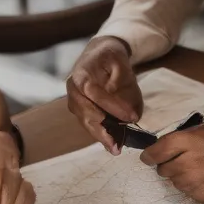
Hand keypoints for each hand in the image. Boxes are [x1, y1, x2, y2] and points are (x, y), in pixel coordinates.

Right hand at [66, 36, 143, 154]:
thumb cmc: (110, 57)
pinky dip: (100, 134)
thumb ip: (123, 82)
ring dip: (101, 136)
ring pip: (86, 122)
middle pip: (86, 113)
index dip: (112, 106)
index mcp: (81, 75)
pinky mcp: (78, 109)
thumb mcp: (120, 61)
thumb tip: (129, 110)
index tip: (131, 117)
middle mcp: (73, 89)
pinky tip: (112, 144)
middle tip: (119, 145)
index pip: (94, 93)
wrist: (97, 54)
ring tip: (115, 149)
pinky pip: (88, 123)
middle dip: (103, 130)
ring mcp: (74, 101)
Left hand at [140, 122, 203, 203]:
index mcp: (186, 142)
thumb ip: (180, 139)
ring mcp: (197, 183)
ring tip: (202, 169)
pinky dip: (195, 187)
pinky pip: (190, 194)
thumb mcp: (203, 129)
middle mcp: (188, 164)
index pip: (155, 153)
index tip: (148, 158)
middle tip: (187, 160)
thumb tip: (160, 150)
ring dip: (183, 177)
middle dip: (170, 165)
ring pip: (176, 183)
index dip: (149, 156)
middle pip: (163, 171)